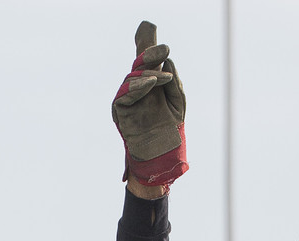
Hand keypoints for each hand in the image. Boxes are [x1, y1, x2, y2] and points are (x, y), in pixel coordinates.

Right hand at [112, 21, 187, 189]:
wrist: (163, 156)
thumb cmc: (170, 130)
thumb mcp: (178, 100)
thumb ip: (173, 80)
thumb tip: (166, 60)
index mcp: (150, 86)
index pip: (146, 62)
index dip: (145, 44)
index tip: (149, 27)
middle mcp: (136, 91)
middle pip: (138, 66)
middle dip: (149, 53)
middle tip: (164, 48)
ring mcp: (127, 101)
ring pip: (132, 79)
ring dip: (147, 74)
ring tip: (163, 77)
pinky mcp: (120, 112)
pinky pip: (124, 95)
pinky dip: (138, 87)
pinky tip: (151, 84)